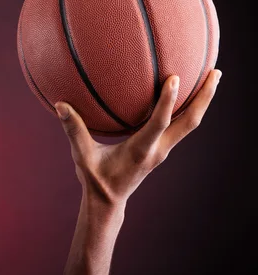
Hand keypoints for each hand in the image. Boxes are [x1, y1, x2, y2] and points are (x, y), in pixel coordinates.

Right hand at [54, 69, 221, 205]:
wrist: (109, 202)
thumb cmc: (95, 179)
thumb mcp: (82, 156)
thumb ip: (73, 130)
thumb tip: (60, 104)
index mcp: (140, 151)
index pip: (159, 123)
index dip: (167, 102)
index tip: (174, 78)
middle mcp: (157, 150)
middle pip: (190, 122)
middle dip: (205, 97)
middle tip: (215, 72)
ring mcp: (163, 150)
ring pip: (190, 124)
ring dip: (203, 101)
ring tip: (213, 76)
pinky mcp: (161, 149)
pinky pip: (181, 125)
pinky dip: (190, 108)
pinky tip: (189, 93)